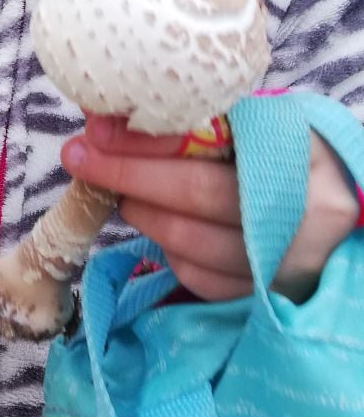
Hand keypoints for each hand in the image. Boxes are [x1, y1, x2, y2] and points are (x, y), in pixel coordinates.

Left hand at [60, 114, 357, 302]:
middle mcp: (304, 207)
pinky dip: (174, 255)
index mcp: (297, 149)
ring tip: (122, 197)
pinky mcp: (277, 295)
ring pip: (194, 243)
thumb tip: (112, 122)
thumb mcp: (261, 126)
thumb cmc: (293, 157)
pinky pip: (207, 280)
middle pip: (196, 193)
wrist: (349, 207)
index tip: (96, 131)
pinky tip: (163, 232)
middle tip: (80, 159)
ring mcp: (293, 257)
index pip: (207, 141)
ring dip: (144, 217)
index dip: (146, 139)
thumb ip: (201, 122)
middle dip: (127, 175)